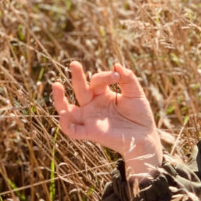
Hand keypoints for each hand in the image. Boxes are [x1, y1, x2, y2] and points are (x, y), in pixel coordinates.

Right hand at [52, 61, 163, 177]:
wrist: (145, 137)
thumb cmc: (140, 115)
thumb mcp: (136, 93)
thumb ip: (128, 79)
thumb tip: (117, 64)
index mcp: (102, 95)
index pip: (96, 81)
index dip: (104, 76)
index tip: (117, 76)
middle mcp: (93, 106)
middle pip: (80, 90)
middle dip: (77, 77)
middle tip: (74, 64)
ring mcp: (90, 119)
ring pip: (67, 109)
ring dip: (59, 99)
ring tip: (56, 85)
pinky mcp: (90, 132)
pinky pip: (72, 130)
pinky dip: (65, 124)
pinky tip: (63, 115)